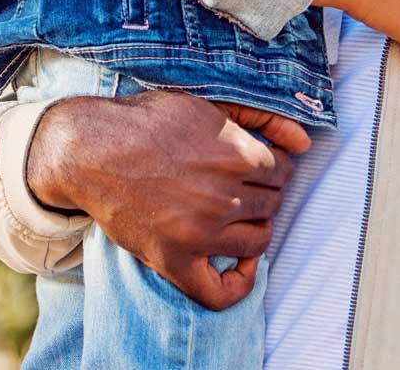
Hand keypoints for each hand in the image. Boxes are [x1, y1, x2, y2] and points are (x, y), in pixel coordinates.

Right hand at [24, 89, 310, 310]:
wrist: (94, 151)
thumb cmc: (150, 123)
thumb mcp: (209, 107)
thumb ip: (263, 119)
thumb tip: (305, 143)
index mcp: (237, 156)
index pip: (282, 172)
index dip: (271, 168)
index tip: (255, 169)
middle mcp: (224, 196)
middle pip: (273, 204)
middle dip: (262, 194)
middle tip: (239, 188)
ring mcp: (201, 232)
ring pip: (258, 241)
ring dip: (255, 228)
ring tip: (237, 216)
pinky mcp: (175, 259)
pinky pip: (220, 291)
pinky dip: (239, 285)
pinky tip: (240, 266)